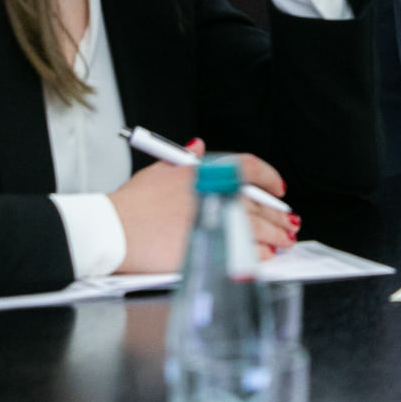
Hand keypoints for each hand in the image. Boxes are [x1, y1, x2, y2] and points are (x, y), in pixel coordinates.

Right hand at [108, 146, 295, 271]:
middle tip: (286, 220)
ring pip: (257, 227)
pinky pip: (245, 249)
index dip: (269, 177)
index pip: (249, 168)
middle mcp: (214, 192)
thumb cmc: (131, 204)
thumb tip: (198, 146)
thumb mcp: (160, 169)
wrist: (114, 230)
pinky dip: (259, 252)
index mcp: (205, 171)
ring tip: (283, 239)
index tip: (277, 188)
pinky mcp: (209, 246)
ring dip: (274, 234)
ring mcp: (214, 220)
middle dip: (276, 214)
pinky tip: (266, 254)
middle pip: (258, 203)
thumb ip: (186, 159)